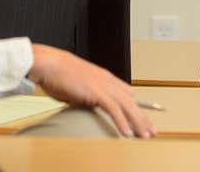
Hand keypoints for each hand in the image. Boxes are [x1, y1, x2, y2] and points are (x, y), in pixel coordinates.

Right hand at [28, 45, 155, 137]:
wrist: (48, 63)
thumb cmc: (57, 73)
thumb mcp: (77, 84)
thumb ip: (86, 94)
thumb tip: (88, 103)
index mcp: (103, 77)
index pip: (126, 93)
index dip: (136, 106)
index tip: (143, 117)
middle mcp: (107, 80)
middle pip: (131, 102)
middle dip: (143, 118)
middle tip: (151, 131)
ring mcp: (103, 85)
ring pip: (127, 106)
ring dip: (138, 123)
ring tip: (145, 135)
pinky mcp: (96, 91)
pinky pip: (114, 109)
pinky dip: (122, 122)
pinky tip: (127, 133)